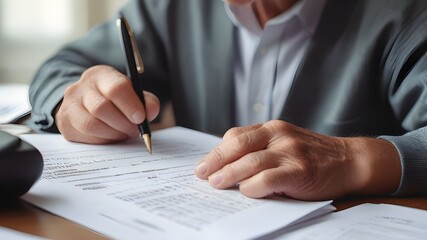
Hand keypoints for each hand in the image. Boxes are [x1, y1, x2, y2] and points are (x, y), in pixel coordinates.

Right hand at [55, 65, 159, 143]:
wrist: (87, 104)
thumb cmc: (115, 100)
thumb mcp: (132, 95)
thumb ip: (146, 102)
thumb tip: (151, 111)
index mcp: (101, 75)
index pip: (116, 87)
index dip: (130, 105)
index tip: (141, 118)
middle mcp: (81, 87)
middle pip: (102, 108)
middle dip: (123, 123)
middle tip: (135, 131)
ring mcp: (69, 104)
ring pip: (91, 124)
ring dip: (113, 134)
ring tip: (123, 134)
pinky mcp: (64, 122)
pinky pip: (85, 136)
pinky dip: (102, 140)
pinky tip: (110, 137)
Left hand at [195, 120, 401, 199]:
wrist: (350, 160)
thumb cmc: (313, 155)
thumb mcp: (286, 142)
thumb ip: (262, 149)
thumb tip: (230, 167)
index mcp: (273, 128)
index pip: (237, 136)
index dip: (218, 150)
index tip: (205, 163)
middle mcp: (279, 135)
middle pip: (238, 145)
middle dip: (216, 160)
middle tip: (201, 173)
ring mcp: (290, 152)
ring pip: (250, 162)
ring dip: (229, 174)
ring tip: (215, 183)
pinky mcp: (300, 171)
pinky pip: (268, 178)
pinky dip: (253, 187)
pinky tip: (246, 192)